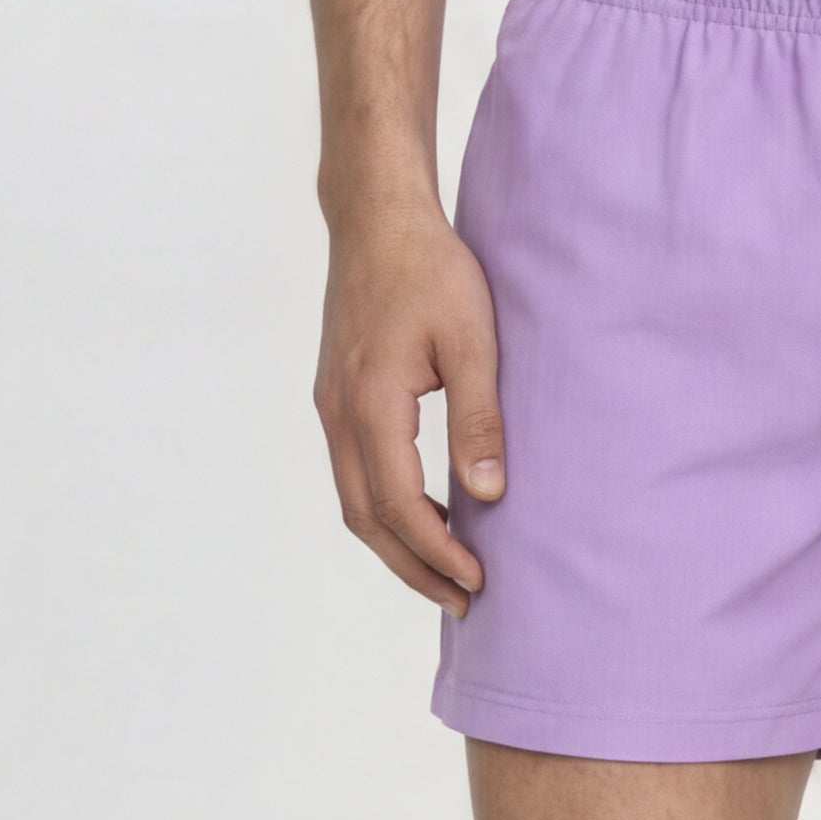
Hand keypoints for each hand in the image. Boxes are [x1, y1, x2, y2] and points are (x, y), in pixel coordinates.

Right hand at [315, 197, 505, 611]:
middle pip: (366, 518)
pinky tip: (427, 512)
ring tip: (446, 570)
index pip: (399, 503)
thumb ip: (479, 417)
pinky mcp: (335, 396)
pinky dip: (386, 507)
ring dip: (397, 542)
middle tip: (461, 601)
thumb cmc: (431, 269)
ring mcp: (330, 405)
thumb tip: (491, 492)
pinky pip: (353, 472)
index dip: (437, 550)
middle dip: (412, 566)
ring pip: (354, 500)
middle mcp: (338, 412)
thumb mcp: (472, 339)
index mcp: (371, 402)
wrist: (375, 219)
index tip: (476, 580)